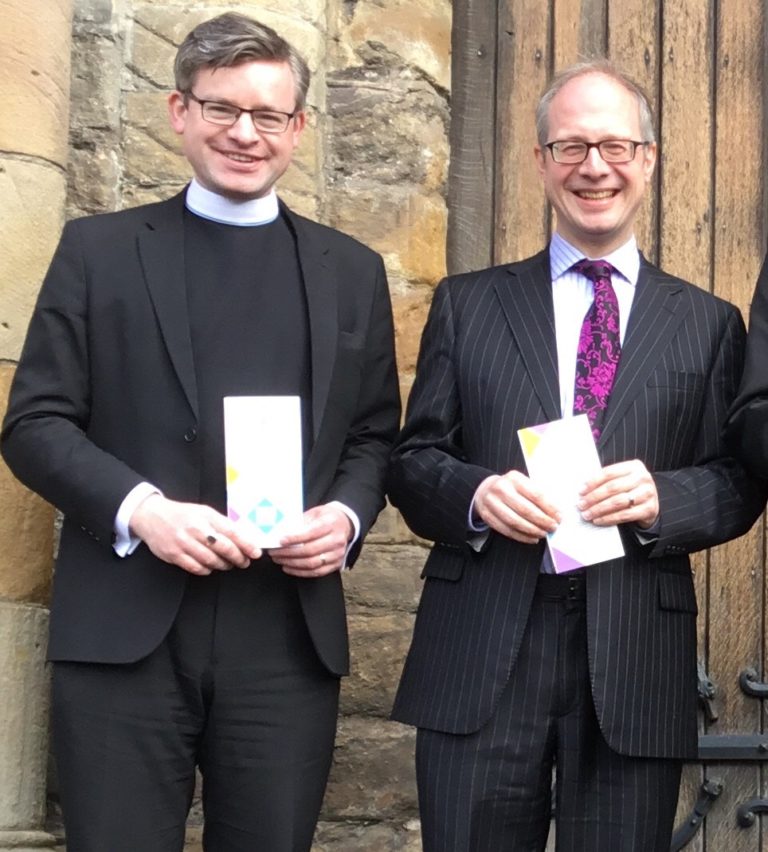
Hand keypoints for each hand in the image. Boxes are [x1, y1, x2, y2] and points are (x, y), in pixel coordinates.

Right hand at [129, 494, 261, 575]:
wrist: (152, 515)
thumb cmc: (182, 514)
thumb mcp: (203, 512)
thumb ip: (221, 523)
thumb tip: (242, 537)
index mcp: (205, 516)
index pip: (231, 532)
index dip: (246, 544)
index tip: (256, 553)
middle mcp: (195, 529)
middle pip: (223, 548)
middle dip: (238, 558)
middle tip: (244, 562)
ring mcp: (183, 543)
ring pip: (211, 560)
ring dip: (223, 565)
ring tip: (228, 564)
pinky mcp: (173, 555)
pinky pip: (195, 568)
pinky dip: (207, 570)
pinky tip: (210, 567)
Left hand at [269, 504, 353, 577]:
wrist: (345, 524)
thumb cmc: (327, 517)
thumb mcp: (315, 513)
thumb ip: (301, 521)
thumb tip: (282, 531)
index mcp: (331, 524)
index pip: (311, 533)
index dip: (294, 539)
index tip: (281, 541)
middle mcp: (336, 540)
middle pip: (310, 550)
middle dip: (288, 553)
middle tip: (274, 552)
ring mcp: (337, 554)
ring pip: (312, 563)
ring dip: (292, 564)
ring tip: (279, 560)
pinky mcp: (336, 564)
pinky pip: (316, 572)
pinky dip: (300, 572)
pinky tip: (288, 568)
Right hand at [473, 471, 560, 543]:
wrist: (485, 489)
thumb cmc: (511, 488)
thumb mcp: (523, 483)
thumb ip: (537, 494)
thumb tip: (556, 512)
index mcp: (514, 478)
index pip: (536, 495)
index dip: (549, 508)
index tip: (559, 517)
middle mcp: (501, 489)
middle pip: (525, 510)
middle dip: (542, 521)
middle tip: (553, 527)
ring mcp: (492, 503)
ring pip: (515, 522)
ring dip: (532, 531)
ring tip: (543, 533)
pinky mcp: (487, 515)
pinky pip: (506, 530)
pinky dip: (521, 537)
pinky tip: (532, 538)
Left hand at [577, 460, 658, 528]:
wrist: (650, 504)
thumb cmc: (629, 490)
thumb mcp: (621, 480)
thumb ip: (606, 480)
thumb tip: (583, 490)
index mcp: (634, 466)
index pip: (609, 473)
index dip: (593, 482)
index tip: (581, 491)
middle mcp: (643, 478)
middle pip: (612, 487)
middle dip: (593, 497)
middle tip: (581, 505)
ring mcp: (648, 493)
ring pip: (618, 502)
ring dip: (599, 509)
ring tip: (587, 514)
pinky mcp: (649, 509)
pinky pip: (625, 515)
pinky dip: (609, 518)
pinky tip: (598, 520)